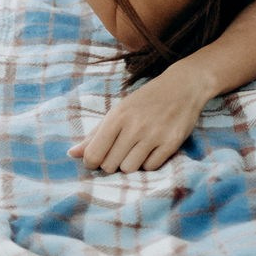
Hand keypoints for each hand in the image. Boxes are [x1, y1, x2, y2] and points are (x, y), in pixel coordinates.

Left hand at [69, 60, 207, 173]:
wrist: (183, 85)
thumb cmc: (146, 100)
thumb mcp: (119, 111)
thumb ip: (95, 134)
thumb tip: (71, 154)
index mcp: (118, 116)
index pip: (93, 155)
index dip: (93, 161)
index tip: (101, 155)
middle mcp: (135, 126)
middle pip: (110, 166)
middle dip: (114, 161)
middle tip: (124, 148)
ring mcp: (154, 135)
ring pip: (129, 169)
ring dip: (132, 163)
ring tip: (139, 148)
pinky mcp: (172, 143)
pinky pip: (151, 168)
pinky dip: (150, 162)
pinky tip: (154, 147)